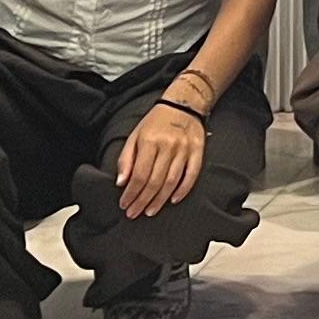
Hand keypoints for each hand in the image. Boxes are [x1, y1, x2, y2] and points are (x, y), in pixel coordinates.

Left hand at [113, 99, 206, 219]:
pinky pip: (191, 175)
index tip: (125, 204)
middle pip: (154, 181)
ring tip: (150, 211)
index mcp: (150, 141)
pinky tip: (173, 200)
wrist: (183, 104)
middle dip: (142, 201)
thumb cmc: (156, 122)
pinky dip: (183, 190)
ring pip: (171, 181)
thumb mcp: (135, 136)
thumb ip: (126, 159)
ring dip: (159, 200)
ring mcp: (184, 149)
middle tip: (134, 213)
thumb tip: (121, 182)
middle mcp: (168, 146)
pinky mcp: (197, 151)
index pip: (139, 175)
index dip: (131, 193)